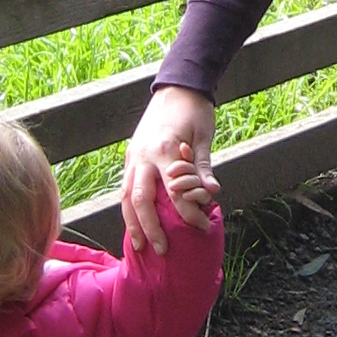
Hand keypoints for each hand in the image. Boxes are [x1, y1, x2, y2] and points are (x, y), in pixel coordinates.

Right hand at [122, 86, 214, 254]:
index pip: (175, 191)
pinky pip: (125, 186)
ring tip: (138, 245)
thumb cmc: (195, 110)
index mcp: (164, 149)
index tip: (202, 226)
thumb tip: (211, 193)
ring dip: (131, 222)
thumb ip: (203, 167)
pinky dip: (128, 207)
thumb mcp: (205, 137)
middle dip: (150, 227)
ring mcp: (134, 155)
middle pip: (141, 199)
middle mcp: (144, 154)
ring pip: (126, 195)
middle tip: (161, 250)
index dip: (188, 212)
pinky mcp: (131, 154)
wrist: (177, 86)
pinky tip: (133, 222)